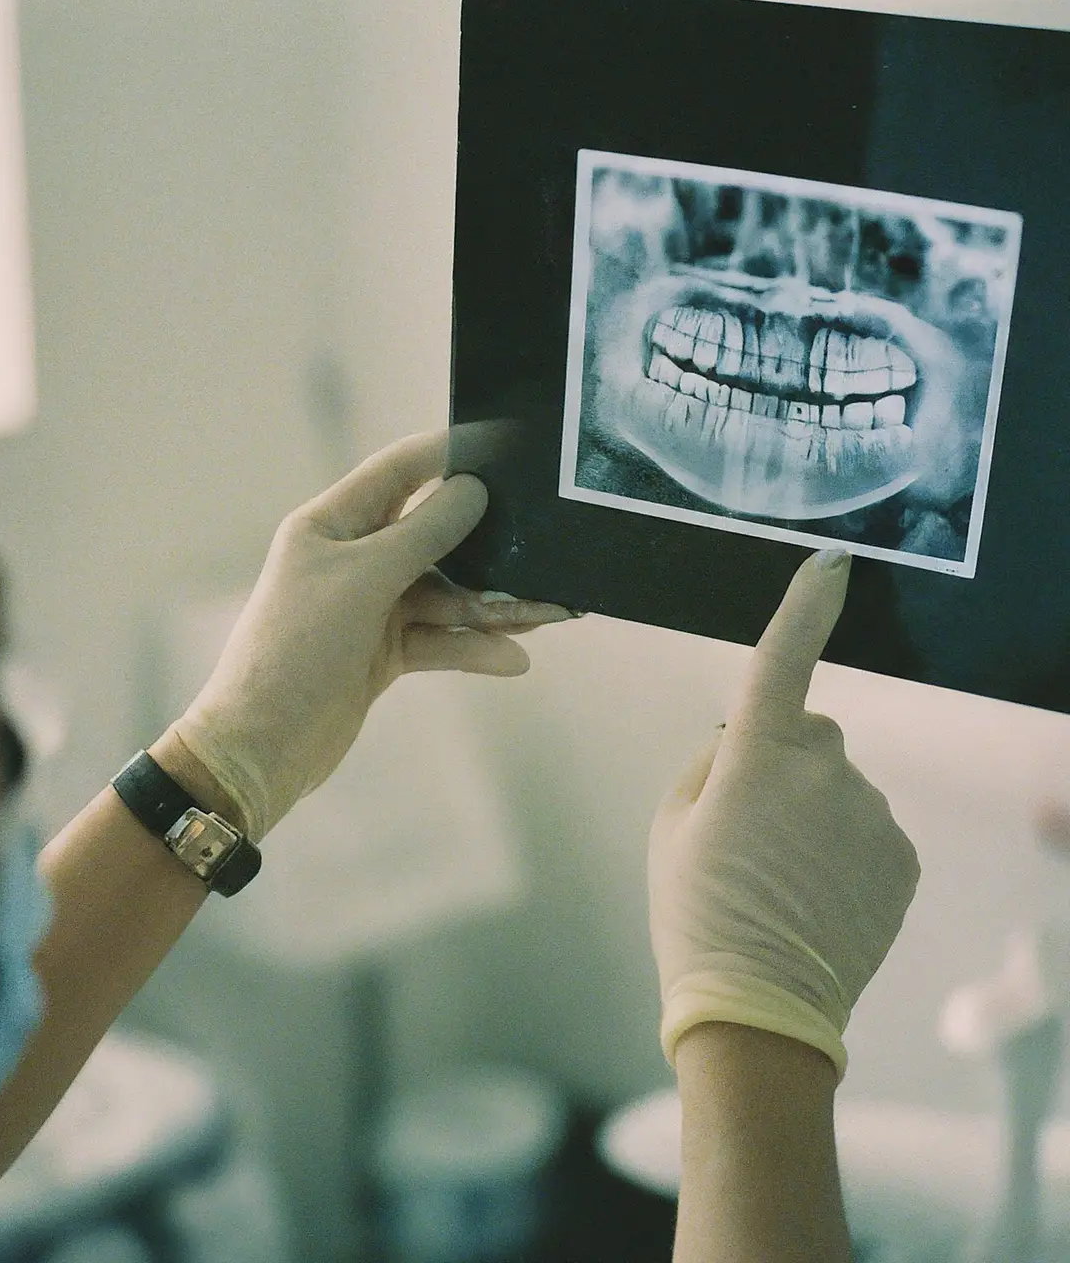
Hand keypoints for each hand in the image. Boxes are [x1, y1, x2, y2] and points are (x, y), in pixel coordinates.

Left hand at [170, 431, 571, 840]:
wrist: (262, 745)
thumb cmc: (298, 648)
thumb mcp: (365, 581)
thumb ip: (424, 533)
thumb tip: (473, 489)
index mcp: (331, 525)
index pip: (395, 472)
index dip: (445, 453)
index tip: (501, 443)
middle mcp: (351, 559)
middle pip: (432, 538)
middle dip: (488, 545)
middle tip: (546, 543)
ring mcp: (369, 607)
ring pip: (445, 594)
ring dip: (493, 604)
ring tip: (551, 611)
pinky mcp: (382, 652)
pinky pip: (439, 639)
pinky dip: (473, 648)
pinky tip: (513, 658)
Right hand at [648, 550, 920, 1078]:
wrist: (759, 1010)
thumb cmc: (695, 913)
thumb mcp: (670, 827)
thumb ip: (710, 765)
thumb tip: (744, 741)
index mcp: (757, 757)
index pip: (784, 660)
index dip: (805, 605)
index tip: (832, 563)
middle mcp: (825, 772)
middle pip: (807, 733)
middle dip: (780, 760)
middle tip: (747, 830)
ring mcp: (872, 816)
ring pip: (838, 785)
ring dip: (813, 811)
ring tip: (781, 878)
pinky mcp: (902, 858)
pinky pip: (867, 829)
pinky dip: (844, 849)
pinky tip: (816, 897)